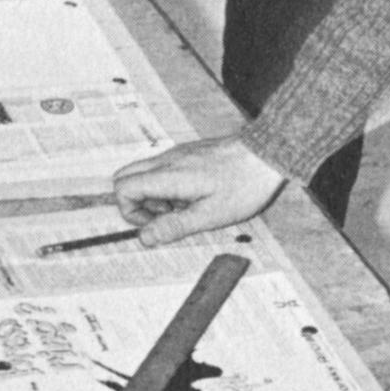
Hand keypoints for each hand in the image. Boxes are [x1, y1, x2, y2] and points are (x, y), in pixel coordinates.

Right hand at [111, 134, 287, 244]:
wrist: (265, 154)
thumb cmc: (243, 185)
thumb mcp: (211, 215)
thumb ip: (175, 226)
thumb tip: (145, 238)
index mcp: (169, 176)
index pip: (123, 188)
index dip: (131, 212)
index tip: (155, 225)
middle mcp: (167, 160)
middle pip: (125, 176)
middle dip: (136, 202)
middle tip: (164, 217)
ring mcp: (176, 154)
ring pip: (143, 172)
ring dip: (153, 195)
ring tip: (183, 208)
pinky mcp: (187, 153)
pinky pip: (162, 168)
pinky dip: (166, 185)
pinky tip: (194, 195)